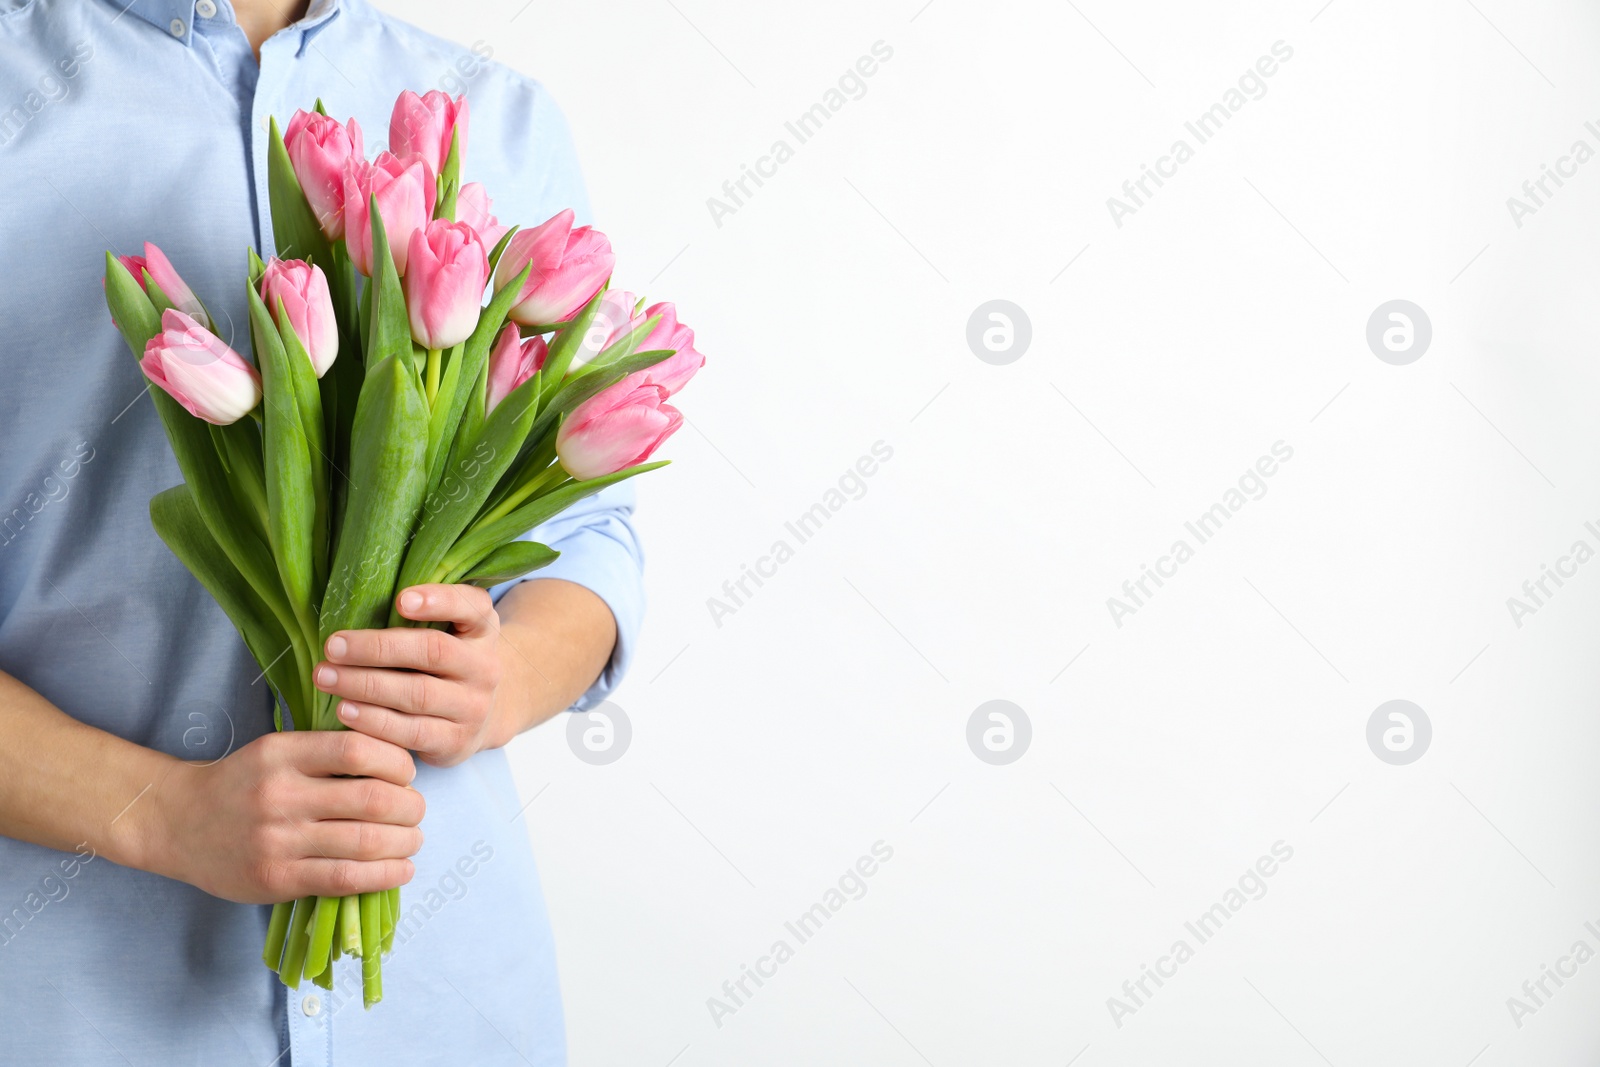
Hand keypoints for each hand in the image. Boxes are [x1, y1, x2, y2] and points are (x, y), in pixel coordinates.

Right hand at [148, 731, 423, 904]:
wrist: (178, 823)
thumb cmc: (241, 784)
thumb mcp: (277, 751)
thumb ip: (327, 752)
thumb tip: (398, 763)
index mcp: (283, 753)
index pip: (358, 750)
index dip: (397, 762)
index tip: (407, 774)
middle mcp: (280, 794)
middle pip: (372, 799)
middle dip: (411, 807)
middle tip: (417, 811)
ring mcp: (277, 839)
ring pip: (365, 841)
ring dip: (405, 843)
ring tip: (413, 840)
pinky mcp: (276, 878)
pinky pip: (345, 878)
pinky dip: (384, 875)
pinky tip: (401, 870)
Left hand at [314, 584, 508, 768]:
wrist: (479, 717)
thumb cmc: (445, 664)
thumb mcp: (449, 632)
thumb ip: (421, 616)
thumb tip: (355, 601)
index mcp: (483, 629)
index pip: (470, 606)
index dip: (439, 601)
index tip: (400, 599)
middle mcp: (485, 667)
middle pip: (433, 652)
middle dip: (378, 648)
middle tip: (333, 646)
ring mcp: (474, 707)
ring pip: (418, 694)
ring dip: (365, 685)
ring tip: (326, 677)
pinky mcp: (456, 741)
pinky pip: (412, 732)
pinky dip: (374, 721)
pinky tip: (344, 710)